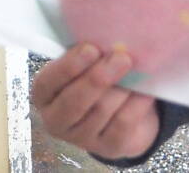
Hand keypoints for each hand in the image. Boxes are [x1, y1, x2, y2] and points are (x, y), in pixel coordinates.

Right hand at [30, 43, 159, 160]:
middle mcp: (56, 120)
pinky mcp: (107, 147)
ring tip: (134, 69)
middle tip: (121, 57)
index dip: (69, 66)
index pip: (48, 82)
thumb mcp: (83, 64)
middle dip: (99, 77)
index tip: (92, 49)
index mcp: (44, 95)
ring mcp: (81, 138)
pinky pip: (123, 123)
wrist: (118, 111)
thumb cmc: (93, 77)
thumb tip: (105, 41)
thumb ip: (85, 54)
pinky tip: (145, 91)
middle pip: (75, 101)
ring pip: (102, 110)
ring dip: (121, 87)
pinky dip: (136, 104)